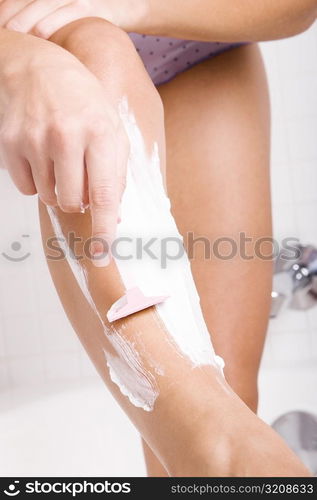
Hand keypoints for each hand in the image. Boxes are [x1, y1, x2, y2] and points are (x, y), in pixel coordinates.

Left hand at [0, 0, 145, 38]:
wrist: (126, 8)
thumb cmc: (88, 16)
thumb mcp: (63, 14)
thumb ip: (43, 18)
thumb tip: (20, 36)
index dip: (6, 9)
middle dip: (11, 14)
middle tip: (1, 32)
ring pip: (45, 3)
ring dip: (27, 17)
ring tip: (13, 32)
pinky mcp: (92, 5)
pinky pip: (70, 12)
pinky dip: (54, 21)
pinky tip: (40, 33)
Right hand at [0, 34, 128, 263]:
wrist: (37, 68)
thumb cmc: (83, 102)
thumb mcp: (112, 129)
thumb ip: (115, 174)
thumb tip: (113, 218)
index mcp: (101, 133)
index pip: (104, 195)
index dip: (103, 230)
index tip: (102, 254)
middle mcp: (67, 137)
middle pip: (73, 203)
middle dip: (79, 202)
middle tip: (80, 178)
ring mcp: (34, 140)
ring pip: (48, 198)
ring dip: (57, 189)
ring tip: (61, 159)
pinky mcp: (10, 145)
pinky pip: (26, 189)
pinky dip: (36, 182)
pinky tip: (41, 157)